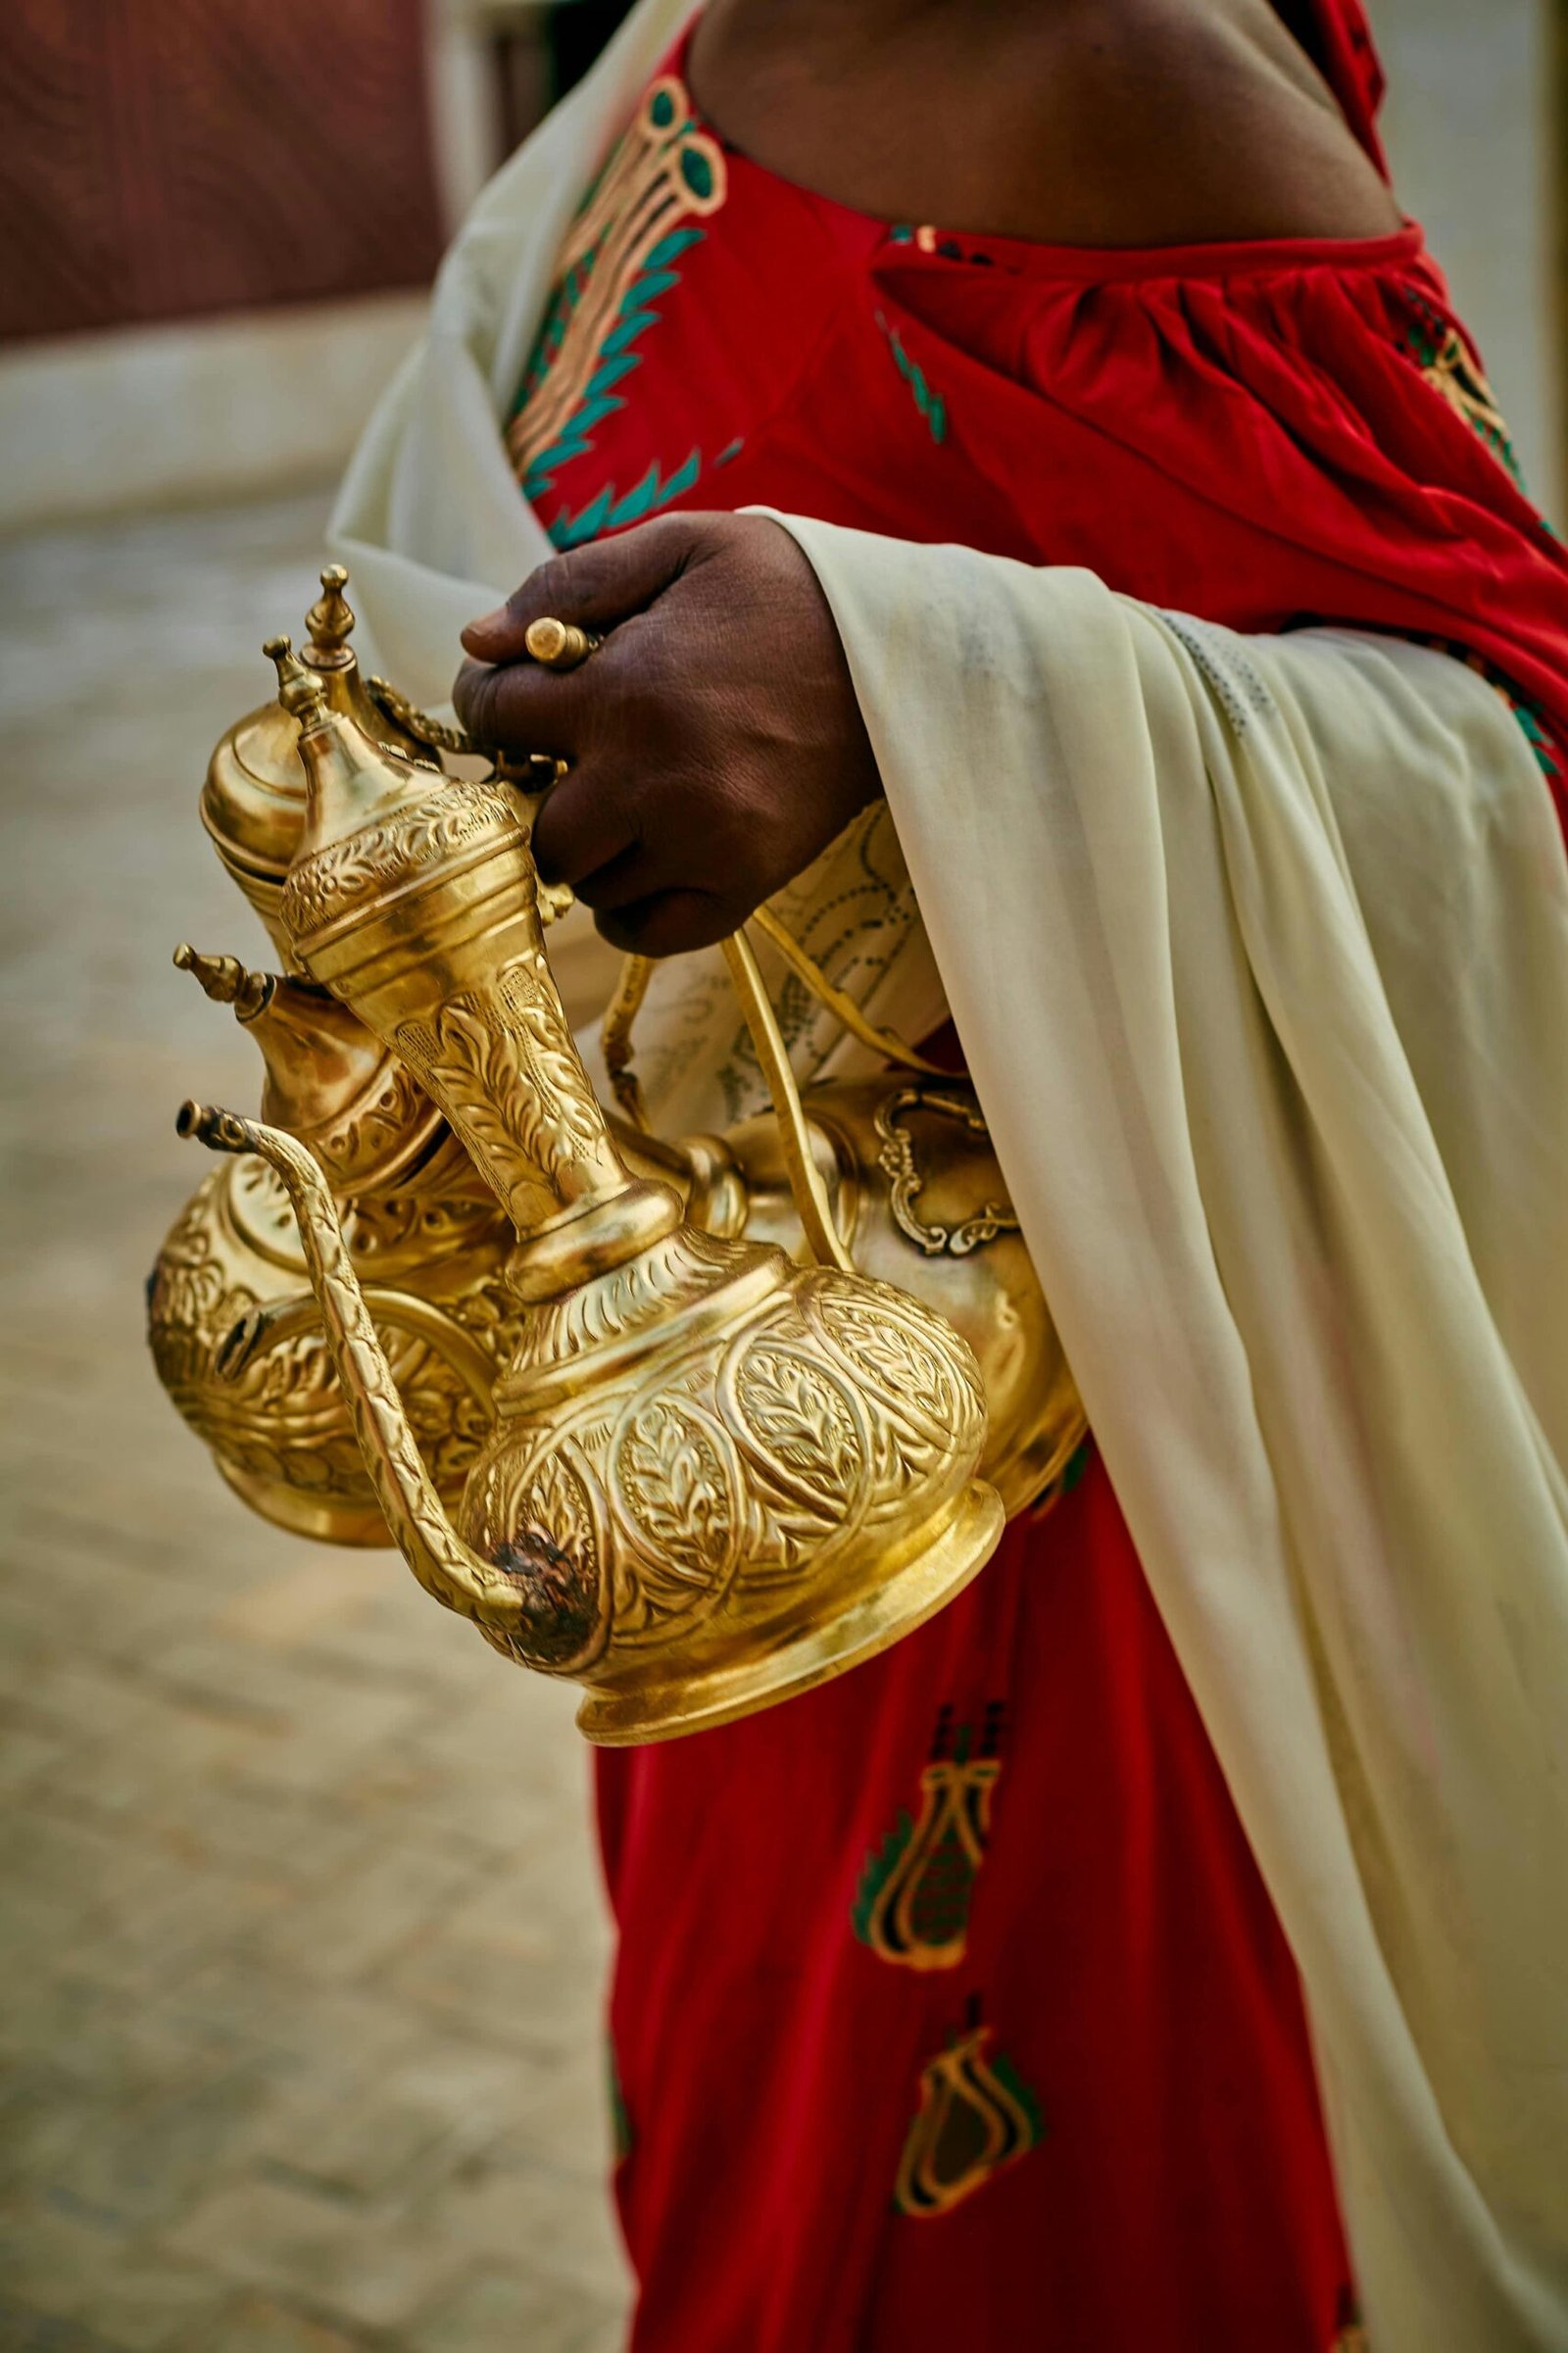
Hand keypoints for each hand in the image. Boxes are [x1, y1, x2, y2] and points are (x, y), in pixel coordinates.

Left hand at [453, 512, 880, 955]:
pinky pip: (649, 932)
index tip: (511, 697)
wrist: (901, 661)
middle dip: (535, 791)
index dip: (487, 702)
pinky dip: (627, 910)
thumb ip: (570, 583)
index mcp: (627, 689)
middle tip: (566, 760)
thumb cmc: (784, 593)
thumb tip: (477, 644)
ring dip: (587, 848)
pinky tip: (637, 863)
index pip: (495, 716)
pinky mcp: (744, 883)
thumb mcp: (681, 546)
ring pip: (587, 883)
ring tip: (617, 802)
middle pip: (536, 827)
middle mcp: (655, 779)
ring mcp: (702, 843)